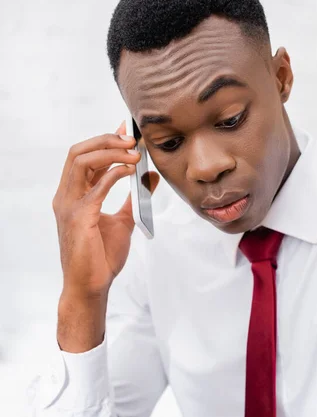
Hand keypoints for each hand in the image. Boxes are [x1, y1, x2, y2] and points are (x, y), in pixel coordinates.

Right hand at [53, 121, 159, 298]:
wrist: (91, 286)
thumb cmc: (102, 257)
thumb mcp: (124, 221)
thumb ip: (135, 198)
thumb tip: (151, 177)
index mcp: (74, 195)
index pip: (85, 157)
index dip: (105, 140)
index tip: (127, 130)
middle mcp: (66, 196)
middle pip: (79, 152)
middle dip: (106, 140)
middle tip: (133, 138)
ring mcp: (69, 205)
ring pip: (82, 161)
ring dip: (110, 152)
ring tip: (134, 153)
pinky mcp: (78, 216)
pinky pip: (95, 186)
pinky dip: (113, 173)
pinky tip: (130, 171)